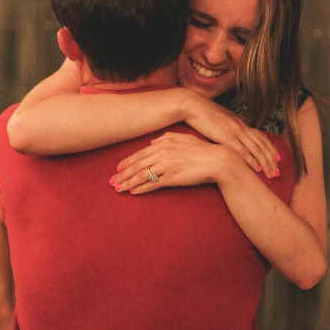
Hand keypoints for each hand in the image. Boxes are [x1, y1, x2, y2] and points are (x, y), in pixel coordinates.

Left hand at [110, 132, 250, 193]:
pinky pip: (153, 185)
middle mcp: (162, 154)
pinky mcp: (172, 178)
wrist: (217, 160)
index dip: (128, 162)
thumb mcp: (184, 138)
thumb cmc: (202, 149)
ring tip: (118, 189)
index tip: (118, 168)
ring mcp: (166, 166)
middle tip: (111, 181)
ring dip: (128, 183)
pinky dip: (141, 189)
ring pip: (142, 175)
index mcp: (164, 143)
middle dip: (123, 174)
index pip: (140, 153)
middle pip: (138, 165)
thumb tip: (153, 141)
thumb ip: (166, 137)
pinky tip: (133, 192)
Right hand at [183, 94, 279, 177]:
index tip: (277, 158)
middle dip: (272, 159)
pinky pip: (242, 151)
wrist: (191, 105)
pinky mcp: (226, 137)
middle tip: (278, 171)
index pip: (260, 136)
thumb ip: (225, 128)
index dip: (270, 147)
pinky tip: (257, 169)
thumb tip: (227, 135)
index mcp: (239, 122)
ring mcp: (235, 131)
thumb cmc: (200, 113)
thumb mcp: (218, 120)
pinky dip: (252, 161)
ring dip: (266, 162)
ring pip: (256, 149)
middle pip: (262, 144)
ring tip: (272, 174)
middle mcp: (240, 126)